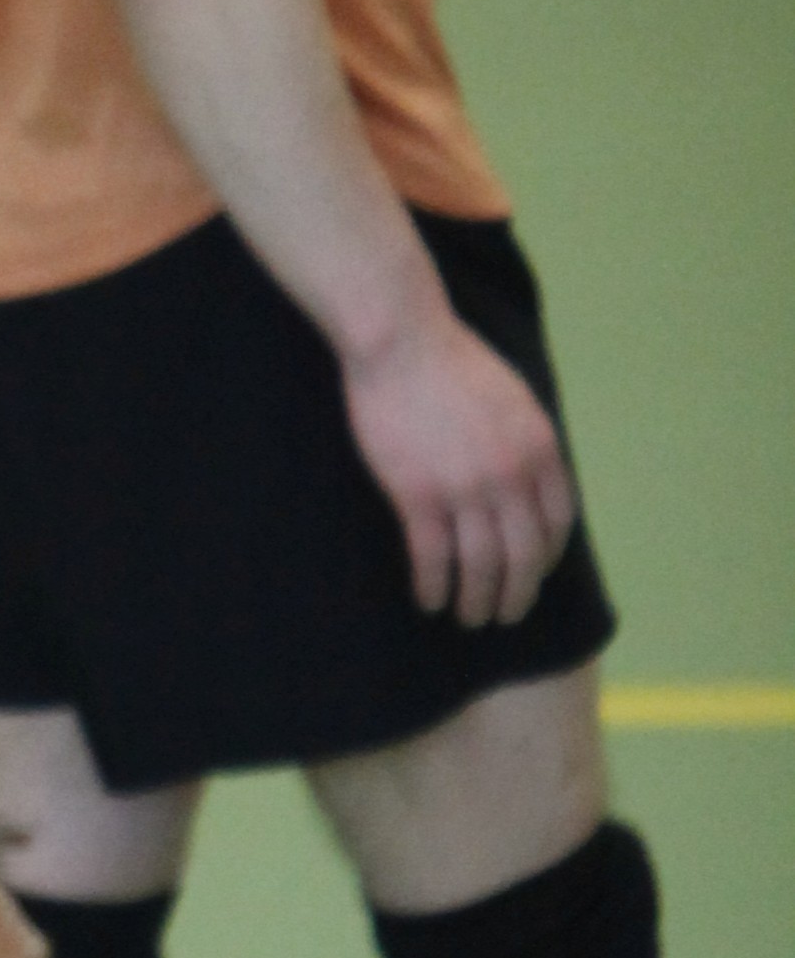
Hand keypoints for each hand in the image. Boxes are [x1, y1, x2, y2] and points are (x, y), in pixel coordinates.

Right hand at [342, 302, 576, 626]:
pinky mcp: (419, 495)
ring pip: (481, 565)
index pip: (556, 523)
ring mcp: (466, 488)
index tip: (534, 574)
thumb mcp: (513, 399)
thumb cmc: (451, 362)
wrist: (401, 341)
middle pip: (524, 556)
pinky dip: (434, 586)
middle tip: (505, 615)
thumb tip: (528, 483)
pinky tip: (429, 600)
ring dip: (476, 600)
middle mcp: (512, 476)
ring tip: (468, 617)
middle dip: (517, 595)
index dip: (547, 557)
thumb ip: (527, 443)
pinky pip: (434, 557)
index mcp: (541, 450)